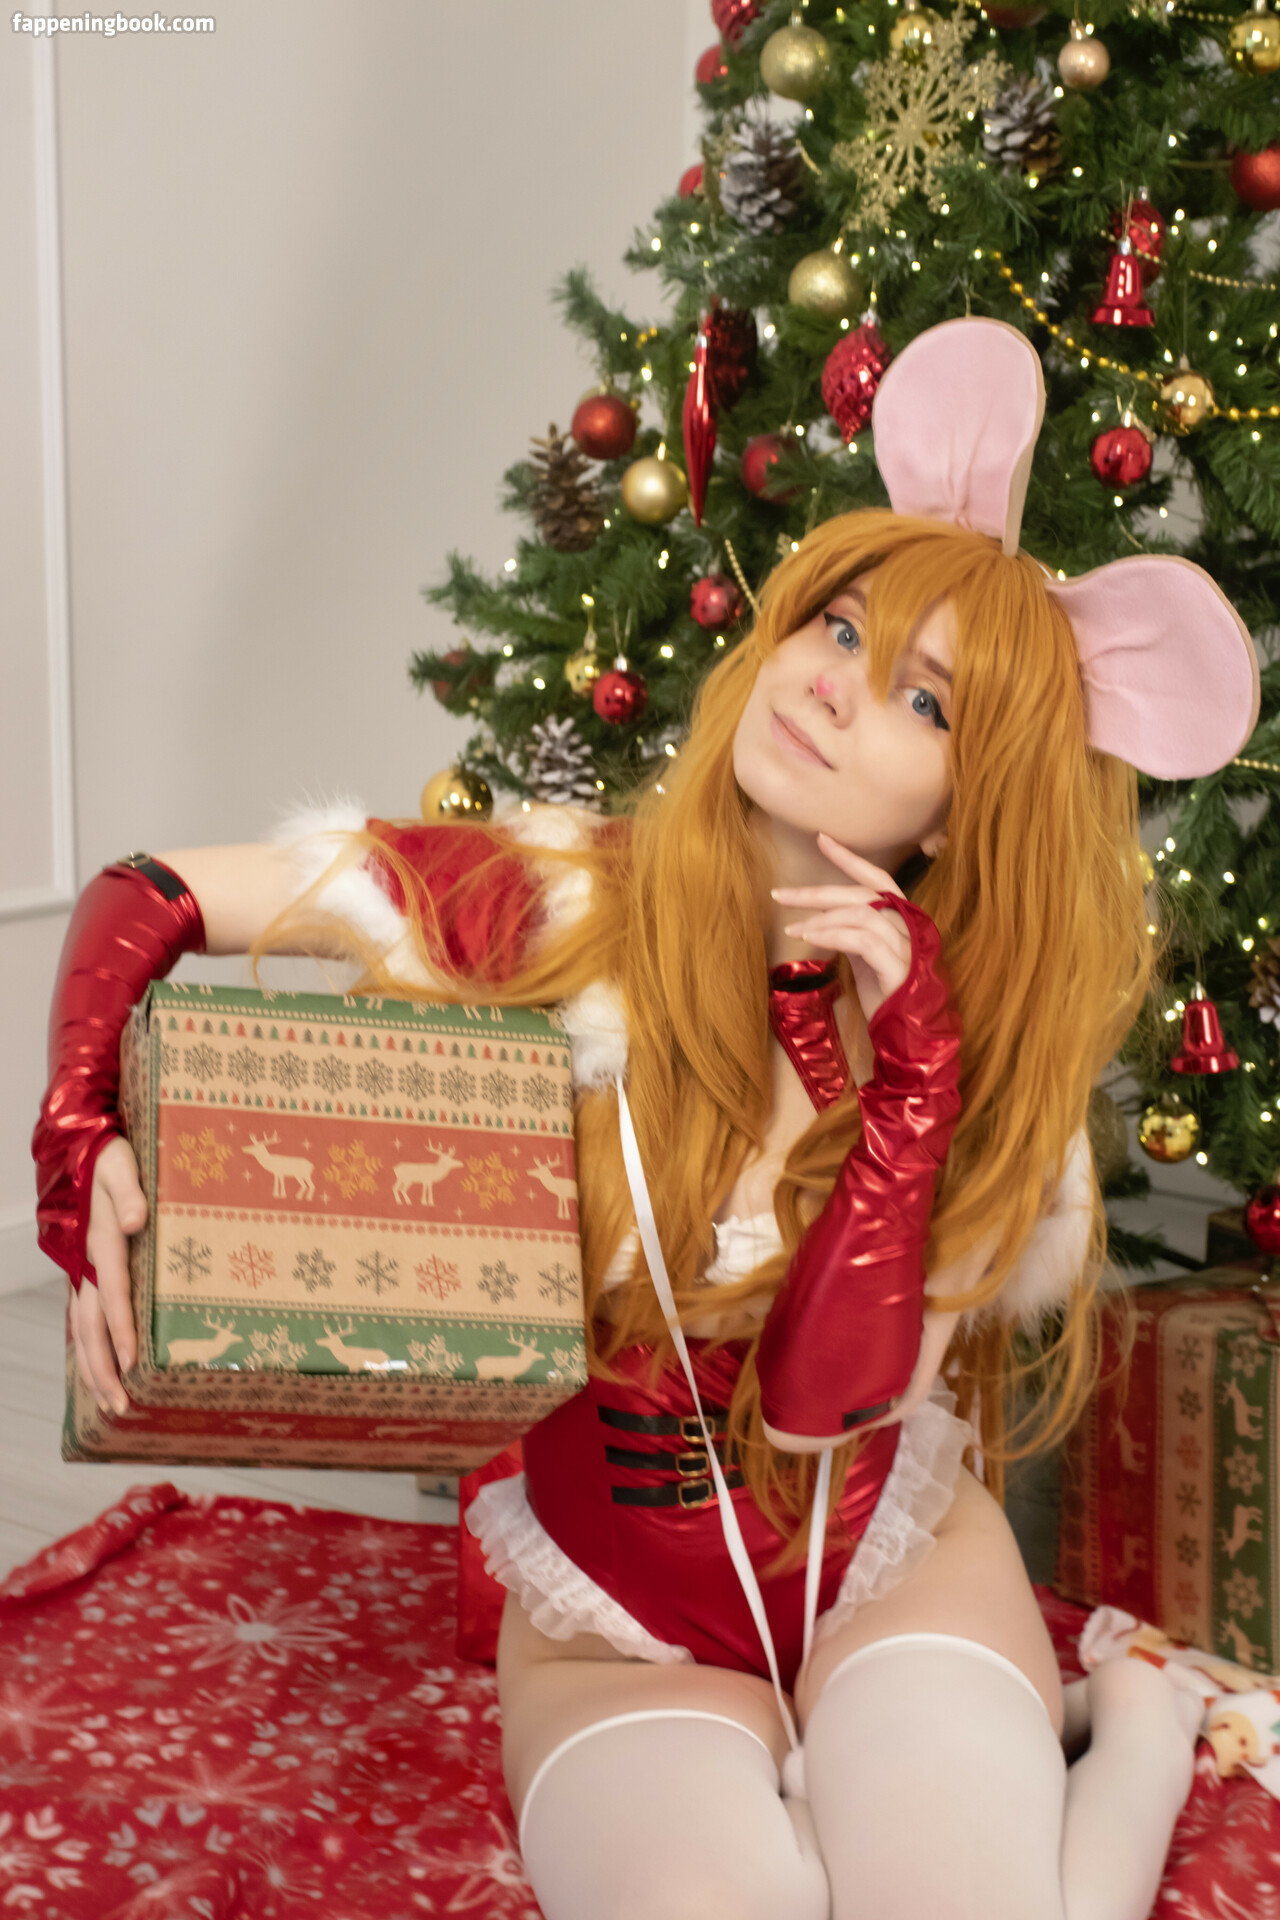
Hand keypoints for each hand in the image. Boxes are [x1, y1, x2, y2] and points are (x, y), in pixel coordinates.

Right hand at [70, 1135, 144, 1414]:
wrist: (82, 1150)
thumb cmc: (109, 1158)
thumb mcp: (122, 1166)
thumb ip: (129, 1194)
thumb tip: (133, 1222)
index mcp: (100, 1244)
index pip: (112, 1295)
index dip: (121, 1330)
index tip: (132, 1363)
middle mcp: (88, 1265)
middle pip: (91, 1327)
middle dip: (104, 1369)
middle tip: (120, 1406)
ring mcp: (83, 1272)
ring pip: (84, 1330)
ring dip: (95, 1368)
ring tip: (110, 1404)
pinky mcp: (86, 1272)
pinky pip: (85, 1318)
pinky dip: (90, 1348)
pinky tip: (99, 1369)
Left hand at [771, 830, 911, 1024]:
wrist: (911, 1035)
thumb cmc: (888, 995)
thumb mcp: (866, 958)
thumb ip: (854, 932)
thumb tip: (825, 918)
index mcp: (903, 919)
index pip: (877, 880)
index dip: (849, 859)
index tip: (822, 839)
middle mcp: (909, 925)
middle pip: (861, 894)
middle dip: (817, 892)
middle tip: (781, 894)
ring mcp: (907, 945)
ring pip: (860, 914)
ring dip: (821, 918)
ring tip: (793, 928)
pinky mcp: (898, 966)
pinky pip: (862, 940)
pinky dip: (833, 935)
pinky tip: (811, 939)